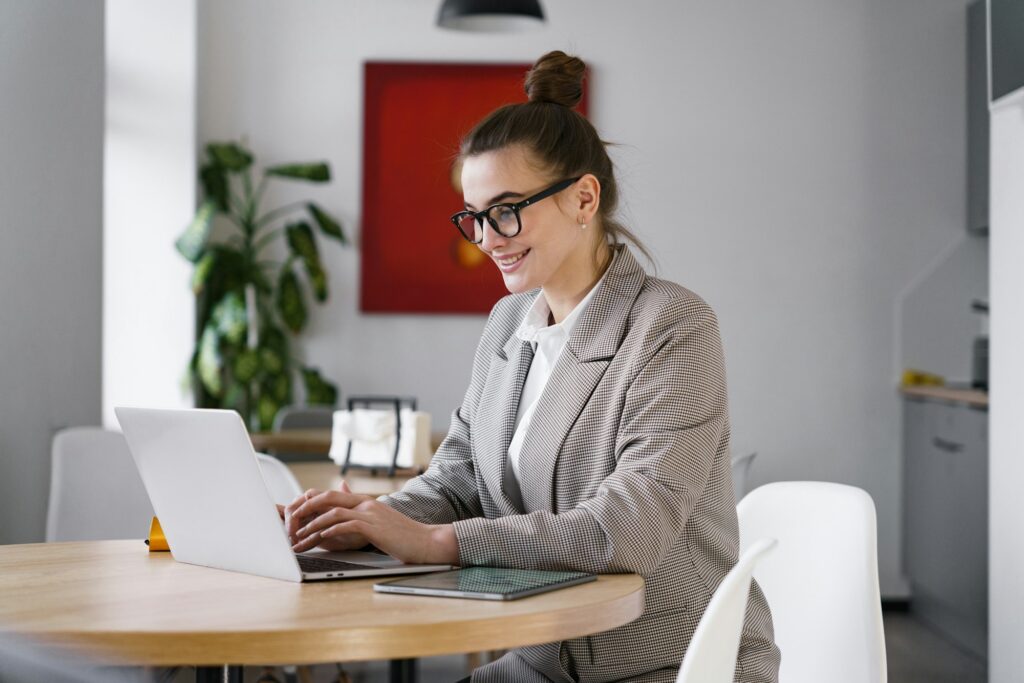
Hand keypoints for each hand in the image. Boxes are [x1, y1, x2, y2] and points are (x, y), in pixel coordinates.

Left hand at [289, 488, 458, 564]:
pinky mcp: (374, 526)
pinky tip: (319, 538)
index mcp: (365, 502)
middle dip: (304, 511)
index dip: (310, 505)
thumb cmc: (404, 537)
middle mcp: (365, 504)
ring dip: (311, 526)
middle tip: (289, 525)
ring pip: (331, 512)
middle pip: (326, 498)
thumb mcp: (380, 524)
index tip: (296, 519)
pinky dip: (329, 530)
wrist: (427, 541)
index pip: (330, 496)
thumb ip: (362, 518)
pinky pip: (346, 524)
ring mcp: (370, 513)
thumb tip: (345, 521)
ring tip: (298, 538)